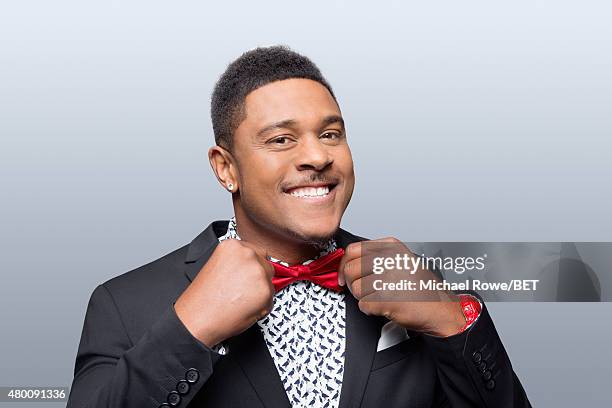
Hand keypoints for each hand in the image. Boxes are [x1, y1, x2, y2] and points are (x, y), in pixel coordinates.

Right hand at [175, 239, 275, 346]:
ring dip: (260, 291)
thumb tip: (253, 263)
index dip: (249, 266)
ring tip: (239, 299)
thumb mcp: (217, 265)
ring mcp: (258, 272)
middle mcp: (247, 254)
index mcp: (233, 245)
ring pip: (269, 281)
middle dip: (256, 277)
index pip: (254, 250)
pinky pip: (270, 299)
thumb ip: (237, 260)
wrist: (197, 319)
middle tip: (239, 289)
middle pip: (265, 264)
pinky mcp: (266, 291)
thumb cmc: (203, 298)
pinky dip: (261, 306)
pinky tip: (244, 307)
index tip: (242, 275)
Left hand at [338, 238, 465, 336]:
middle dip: (353, 284)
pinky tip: (383, 307)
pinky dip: (370, 310)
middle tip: (363, 290)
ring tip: (379, 298)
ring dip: (364, 298)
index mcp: (391, 247)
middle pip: (351, 269)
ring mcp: (388, 278)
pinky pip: (364, 305)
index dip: (344, 265)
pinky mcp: (387, 298)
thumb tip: (347, 263)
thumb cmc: (420, 287)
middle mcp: (389, 259)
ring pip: (356, 288)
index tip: (345, 275)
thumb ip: (375, 257)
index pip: (353, 250)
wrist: (441, 309)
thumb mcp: (400, 260)